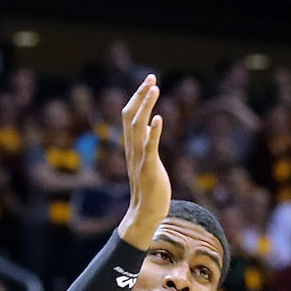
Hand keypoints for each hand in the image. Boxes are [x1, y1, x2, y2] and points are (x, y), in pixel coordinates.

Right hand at [118, 74, 171, 247]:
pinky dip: (153, 132)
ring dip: (146, 106)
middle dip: (140, 95)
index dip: (139, 98)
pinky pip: (150, 147)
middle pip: (131, 116)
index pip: (130, 116)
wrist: (146, 214)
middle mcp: (133, 149)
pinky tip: (159, 119)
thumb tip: (151, 126)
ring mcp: (140, 158)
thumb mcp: (149, 161)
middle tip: (151, 77)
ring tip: (154, 88)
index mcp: (132, 146)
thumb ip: (148, 143)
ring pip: (138, 126)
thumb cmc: (150, 189)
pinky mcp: (150, 169)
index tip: (149, 81)